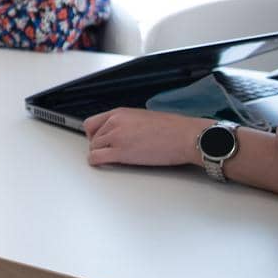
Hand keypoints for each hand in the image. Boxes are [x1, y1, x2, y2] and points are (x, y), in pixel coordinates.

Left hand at [83, 108, 203, 167]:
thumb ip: (125, 123)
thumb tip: (118, 132)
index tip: (98, 141)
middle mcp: (114, 122)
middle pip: (93, 137)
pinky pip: (96, 158)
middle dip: (99, 146)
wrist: (185, 136)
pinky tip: (102, 164)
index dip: (94, 134)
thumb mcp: (142, 117)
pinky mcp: (120, 152)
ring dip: (100, 154)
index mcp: (119, 113)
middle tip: (108, 152)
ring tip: (112, 159)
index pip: (92, 123)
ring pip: (93, 148)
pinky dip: (96, 162)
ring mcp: (116, 137)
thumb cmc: (172, 128)